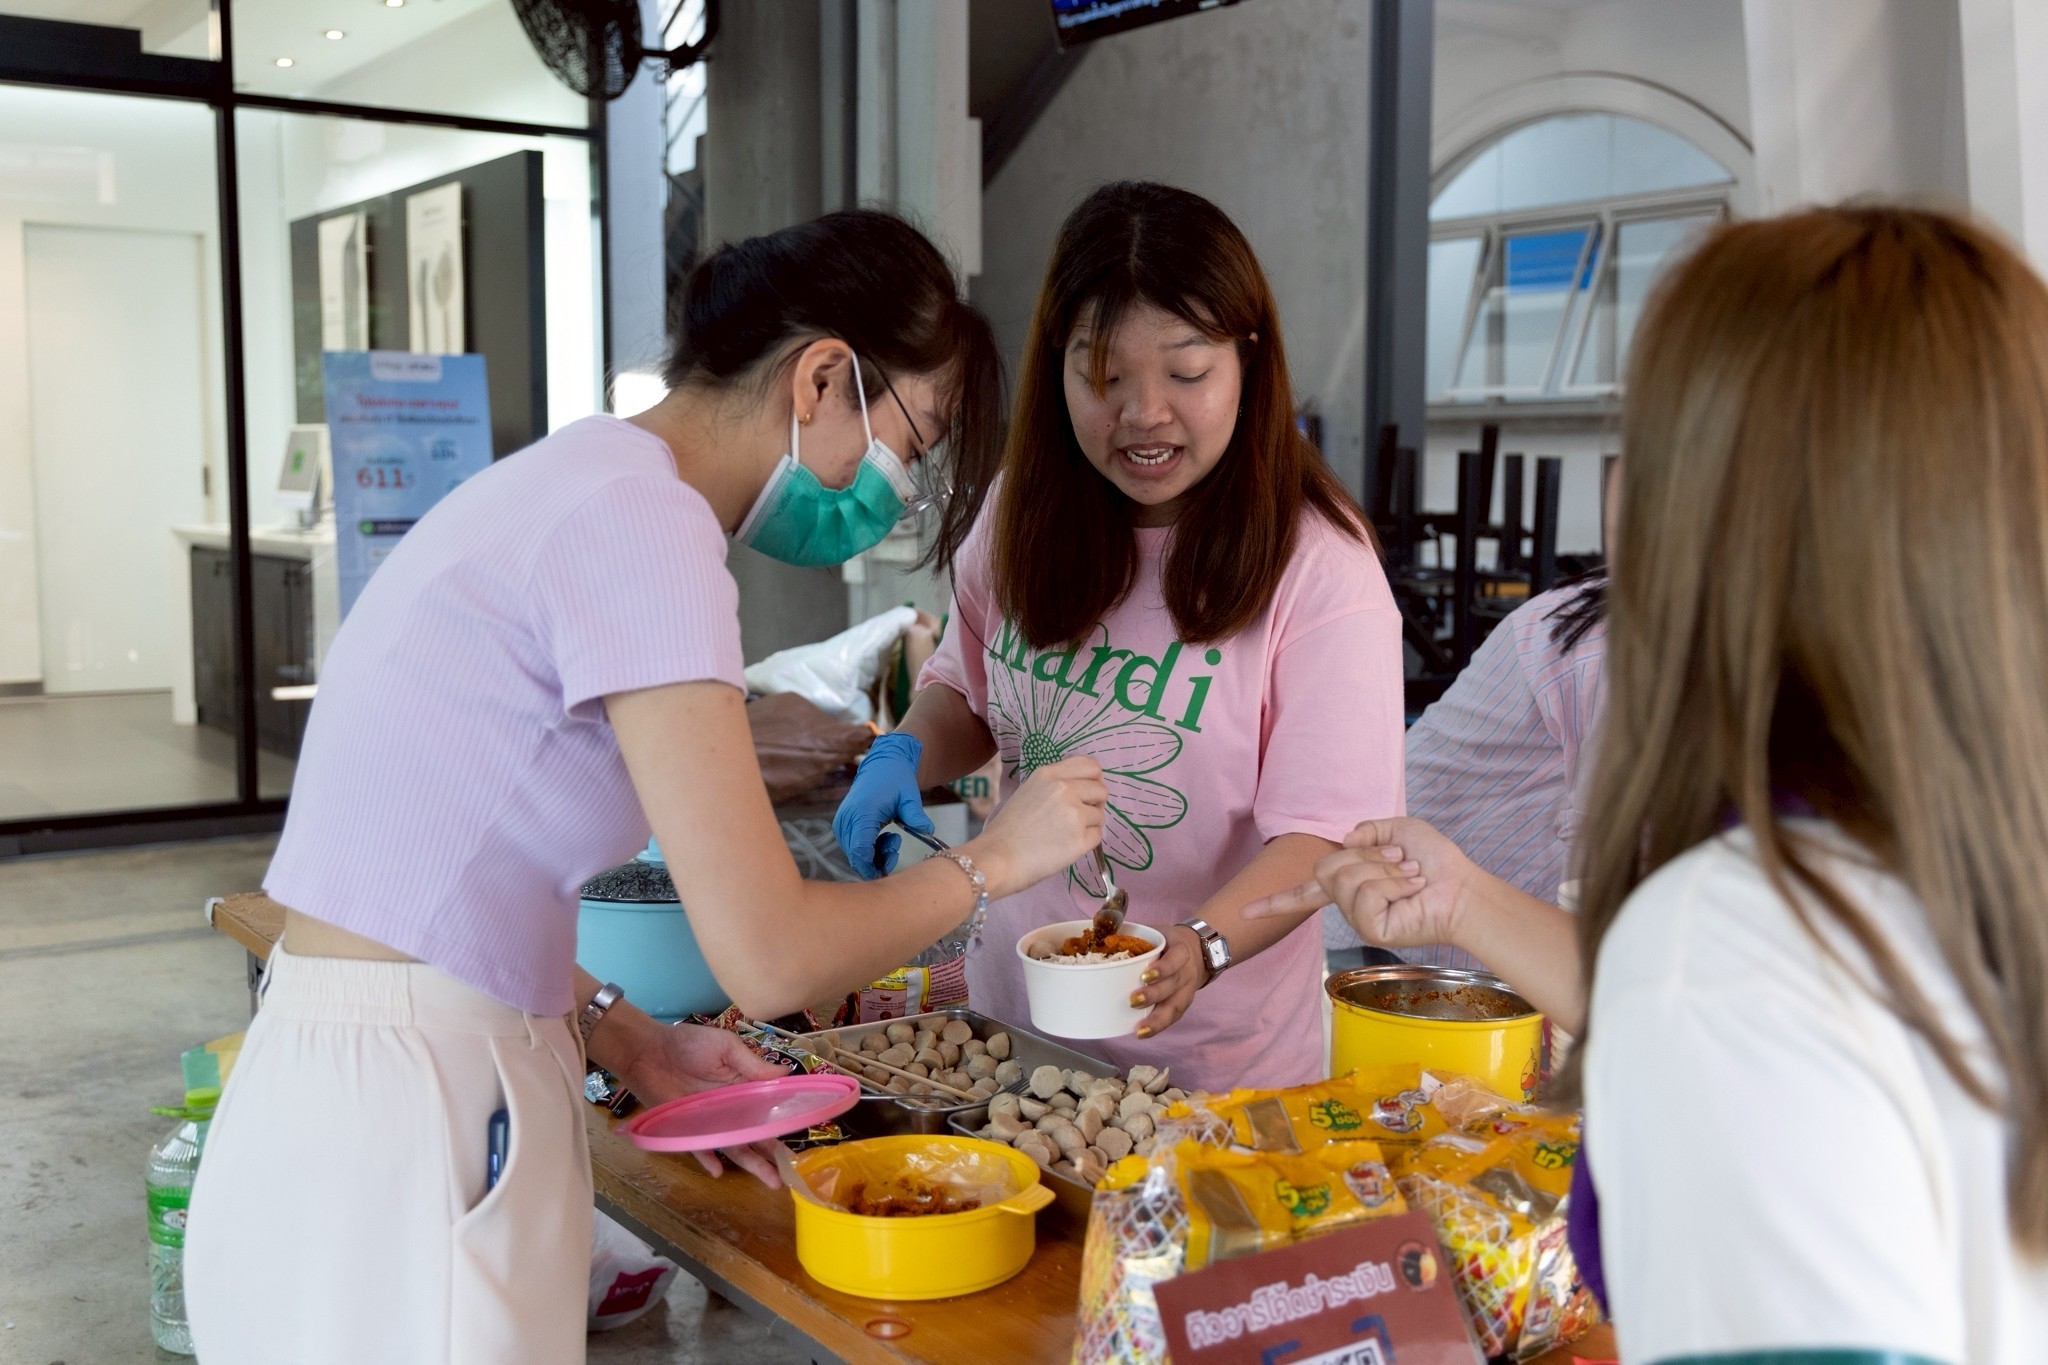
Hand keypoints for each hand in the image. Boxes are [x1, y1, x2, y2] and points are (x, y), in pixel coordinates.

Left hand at [619, 1022, 794, 1185]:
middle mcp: (731, 1109)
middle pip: (757, 1134)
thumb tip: (787, 1073)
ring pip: (736, 1146)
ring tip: (772, 1181)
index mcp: (744, 1087)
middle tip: (791, 1172)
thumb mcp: (725, 1046)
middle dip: (773, 1153)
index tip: (800, 1136)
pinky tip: (719, 1172)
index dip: (784, 1122)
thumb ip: (752, 1063)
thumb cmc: (689, 1044)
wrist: (647, 1051)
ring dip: (752, 1163)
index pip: (769, 1109)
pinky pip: (700, 1149)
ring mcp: (710, 1122)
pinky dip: (709, 1160)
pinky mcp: (687, 1130)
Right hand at [833, 732, 933, 877]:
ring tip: (894, 839)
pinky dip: (870, 850)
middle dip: (877, 862)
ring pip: (855, 855)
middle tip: (897, 847)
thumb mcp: (910, 795)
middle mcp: (847, 819)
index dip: (871, 866)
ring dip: (875, 856)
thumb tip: (928, 830)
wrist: (881, 766)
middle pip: (856, 856)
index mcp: (862, 812)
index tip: (886, 874)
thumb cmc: (896, 779)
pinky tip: (885, 838)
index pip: (860, 849)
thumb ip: (916, 814)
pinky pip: (854, 848)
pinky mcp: (843, 827)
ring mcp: (842, 824)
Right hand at [965, 755, 1105, 897]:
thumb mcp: (1027, 792)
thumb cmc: (1006, 830)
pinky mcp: (1080, 839)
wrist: (996, 859)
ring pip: (1100, 815)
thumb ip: (1053, 786)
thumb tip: (1081, 789)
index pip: (1090, 765)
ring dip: (1089, 825)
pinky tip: (1066, 847)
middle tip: (1078, 817)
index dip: (1094, 779)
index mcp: (1049, 774)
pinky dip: (1086, 843)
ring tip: (1065, 835)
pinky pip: (1098, 836)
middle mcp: (1064, 789)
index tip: (1088, 791)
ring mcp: (1074, 814)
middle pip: (1101, 789)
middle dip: (1095, 803)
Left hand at [1129, 925, 1203, 1037]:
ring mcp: (1187, 990)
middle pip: (1172, 986)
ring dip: (1157, 1019)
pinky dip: (1159, 1026)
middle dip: (1153, 995)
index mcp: (1180, 951)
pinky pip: (1173, 1017)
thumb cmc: (1167, 942)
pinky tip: (1143, 1033)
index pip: (1175, 960)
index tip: (1144, 975)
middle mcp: (1186, 972)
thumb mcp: (1156, 931)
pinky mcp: (1183, 1004)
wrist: (1197, 951)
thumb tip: (1098, 921)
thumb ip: (1131, 931)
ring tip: (1140, 1030)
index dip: (1162, 968)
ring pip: (1175, 1007)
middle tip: (1133, 1000)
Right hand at [1243, 818, 1482, 951]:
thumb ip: (1365, 830)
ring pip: (1344, 878)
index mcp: (1350, 885)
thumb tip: (1344, 843)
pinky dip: (1391, 883)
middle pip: (1324, 870)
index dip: (1274, 902)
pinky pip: (1365, 893)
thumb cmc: (1435, 861)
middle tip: (1400, 860)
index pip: (1305, 893)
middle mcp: (1350, 905)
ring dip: (1384, 868)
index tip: (1245, 912)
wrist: (1462, 887)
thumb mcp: (1398, 829)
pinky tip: (1411, 890)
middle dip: (1365, 856)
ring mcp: (1359, 920)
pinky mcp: (1372, 930)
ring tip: (1410, 877)